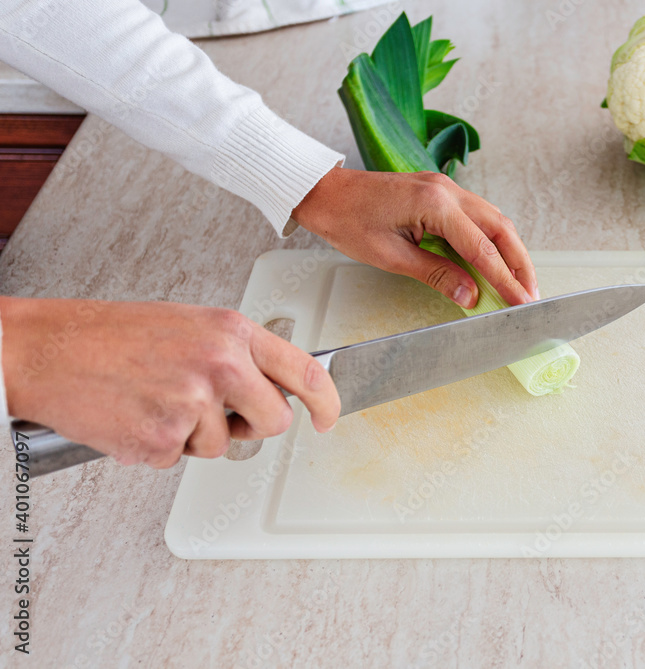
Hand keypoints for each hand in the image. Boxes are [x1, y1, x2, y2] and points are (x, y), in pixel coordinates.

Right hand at [0, 297, 339, 467]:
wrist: (48, 349)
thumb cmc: (112, 334)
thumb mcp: (191, 325)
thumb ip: (237, 353)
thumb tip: (273, 385)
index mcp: (232, 332)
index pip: (305, 372)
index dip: (326, 401)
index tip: (328, 418)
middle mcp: (221, 365)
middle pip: (274, 422)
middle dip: (251, 427)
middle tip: (217, 415)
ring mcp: (194, 403)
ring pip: (222, 446)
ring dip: (193, 436)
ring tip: (156, 401)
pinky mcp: (163, 439)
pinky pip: (178, 459)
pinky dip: (158, 447)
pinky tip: (135, 415)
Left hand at [291, 169, 538, 308]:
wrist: (324, 192)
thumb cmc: (347, 221)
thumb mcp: (390, 257)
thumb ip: (436, 274)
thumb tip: (471, 295)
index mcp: (434, 204)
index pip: (483, 248)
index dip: (506, 279)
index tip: (522, 302)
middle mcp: (447, 191)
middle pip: (501, 228)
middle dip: (520, 264)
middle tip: (531, 295)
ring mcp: (445, 188)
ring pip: (494, 220)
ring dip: (510, 251)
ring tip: (519, 283)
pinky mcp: (440, 192)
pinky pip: (477, 216)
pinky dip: (492, 240)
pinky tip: (495, 261)